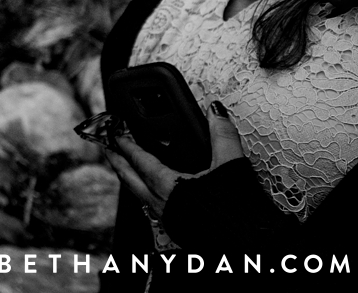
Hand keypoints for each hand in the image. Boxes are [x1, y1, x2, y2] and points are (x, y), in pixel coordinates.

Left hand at [104, 100, 244, 218]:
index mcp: (167, 186)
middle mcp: (161, 204)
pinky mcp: (177, 230)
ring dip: (130, 180)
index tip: (116, 136)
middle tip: (107, 150)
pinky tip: (155, 194)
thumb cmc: (238, 213)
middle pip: (129, 179)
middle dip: (117, 162)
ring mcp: (167, 219)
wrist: (249, 245)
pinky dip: (146, 195)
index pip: (139, 161)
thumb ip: (222, 135)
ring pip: (139, 196)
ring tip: (127, 170)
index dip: (126, 146)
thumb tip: (216, 112)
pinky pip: (152, 208)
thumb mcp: (231, 166)